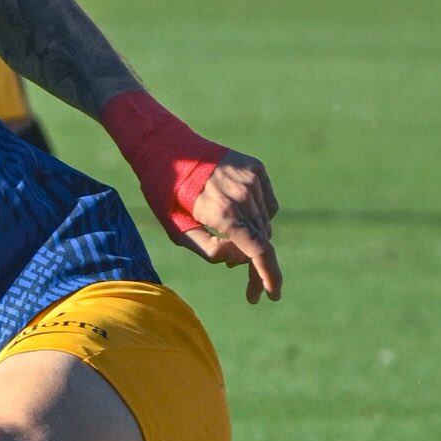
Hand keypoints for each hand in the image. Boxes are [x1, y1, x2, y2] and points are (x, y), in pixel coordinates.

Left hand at [174, 148, 282, 301]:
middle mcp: (242, 194)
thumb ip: (209, 250)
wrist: (168, 146)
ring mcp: (251, 179)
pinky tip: (239, 216)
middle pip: (261, 241)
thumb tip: (238, 258)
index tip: (273, 295)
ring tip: (229, 242)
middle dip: (256, 268)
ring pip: (264, 224)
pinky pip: (267, 204)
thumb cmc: (166, 193)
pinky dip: (258, 216)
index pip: (257, 249)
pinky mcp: (256, 168)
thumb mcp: (177, 230)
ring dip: (253, 240)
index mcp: (222, 212)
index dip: (269, 276)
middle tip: (250, 290)